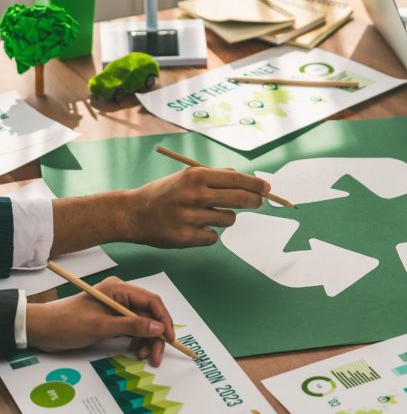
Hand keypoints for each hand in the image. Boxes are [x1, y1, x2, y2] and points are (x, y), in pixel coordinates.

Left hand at [26, 277, 174, 366]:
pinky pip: (134, 330)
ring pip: (143, 324)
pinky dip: (138, 341)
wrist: (41, 330)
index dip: (164, 319)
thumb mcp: (100, 326)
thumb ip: (131, 326)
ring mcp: (118, 309)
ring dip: (148, 340)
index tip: (170, 338)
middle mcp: (122, 297)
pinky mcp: (113, 321)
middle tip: (157, 354)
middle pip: (149, 315)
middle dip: (156, 335)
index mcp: (119, 290)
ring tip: (145, 356)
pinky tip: (136, 350)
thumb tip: (158, 328)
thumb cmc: (67, 323)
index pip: (151, 301)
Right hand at [123, 167, 270, 247]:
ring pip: (228, 220)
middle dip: (254, 202)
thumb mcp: (187, 177)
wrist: (132, 213)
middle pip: (239, 200)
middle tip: (258, 203)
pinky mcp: (186, 237)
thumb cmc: (165, 193)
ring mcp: (190, 217)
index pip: (236, 179)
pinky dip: (208, 233)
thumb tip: (247, 179)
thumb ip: (216, 177)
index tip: (267, 188)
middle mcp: (194, 195)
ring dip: (224, 218)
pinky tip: (194, 228)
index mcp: (195, 176)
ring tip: (208, 215)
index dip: (256, 185)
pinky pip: (213, 237)